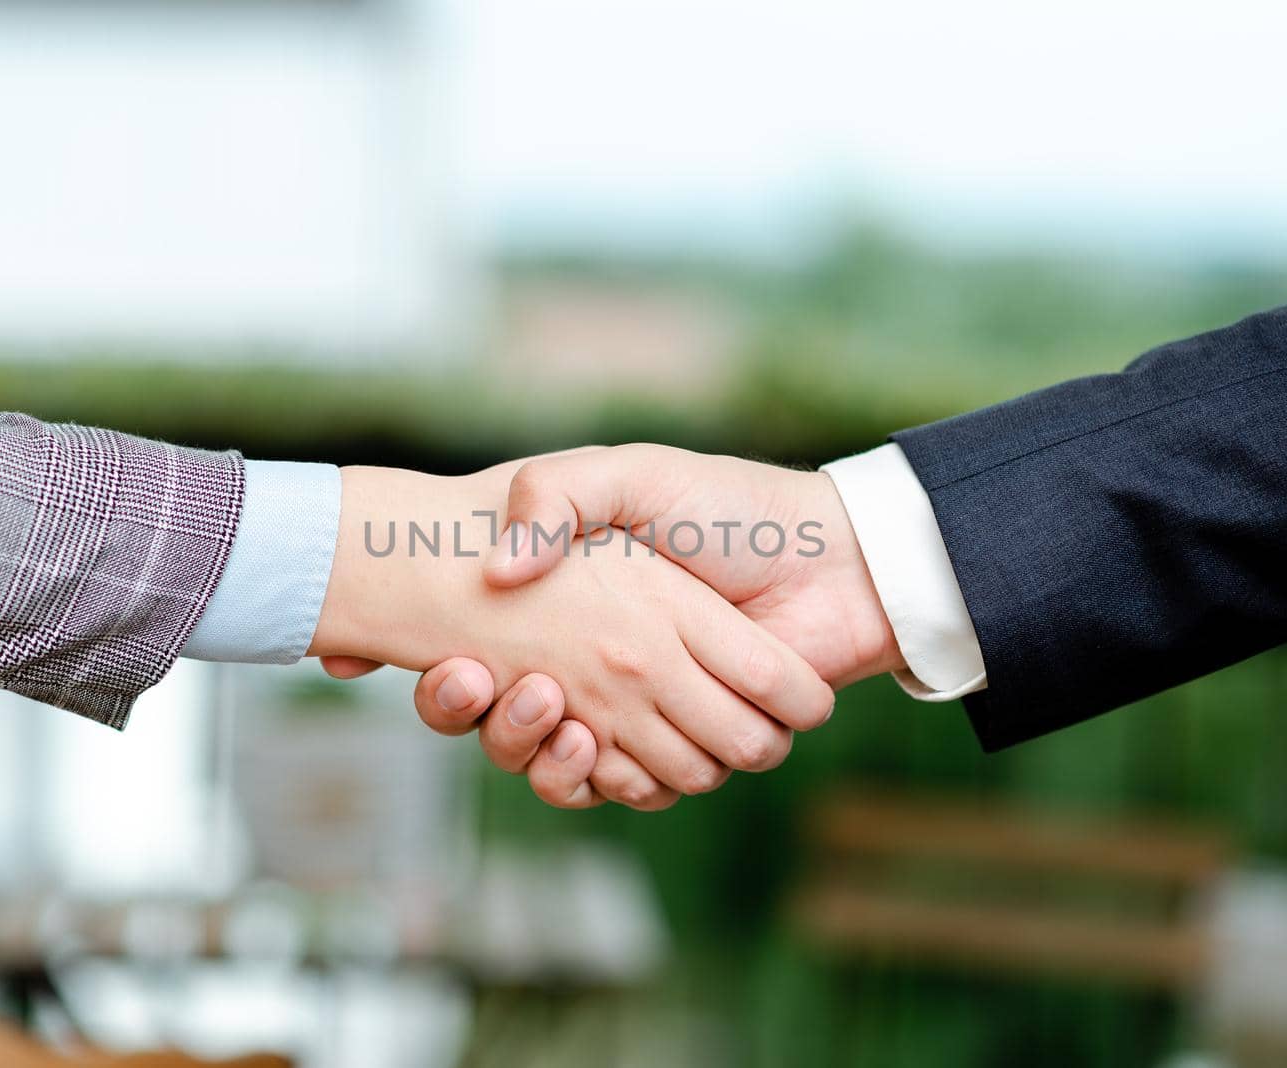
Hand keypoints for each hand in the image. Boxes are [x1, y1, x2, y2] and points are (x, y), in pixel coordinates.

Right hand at [409, 444, 901, 806]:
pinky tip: (596, 742)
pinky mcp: (690, 749)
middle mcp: (604, 668)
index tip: (456, 666)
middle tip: (489, 681)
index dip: (453, 687)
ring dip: (547, 755)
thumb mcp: (630, 476)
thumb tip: (495, 570)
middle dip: (496, 723)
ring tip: (553, 709)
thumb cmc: (731, 509)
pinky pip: (631, 791)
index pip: (484, 670)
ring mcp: (646, 714)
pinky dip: (611, 783)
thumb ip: (554, 496)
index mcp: (581, 610)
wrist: (833, 559)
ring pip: (567, 770)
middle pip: (515, 731)